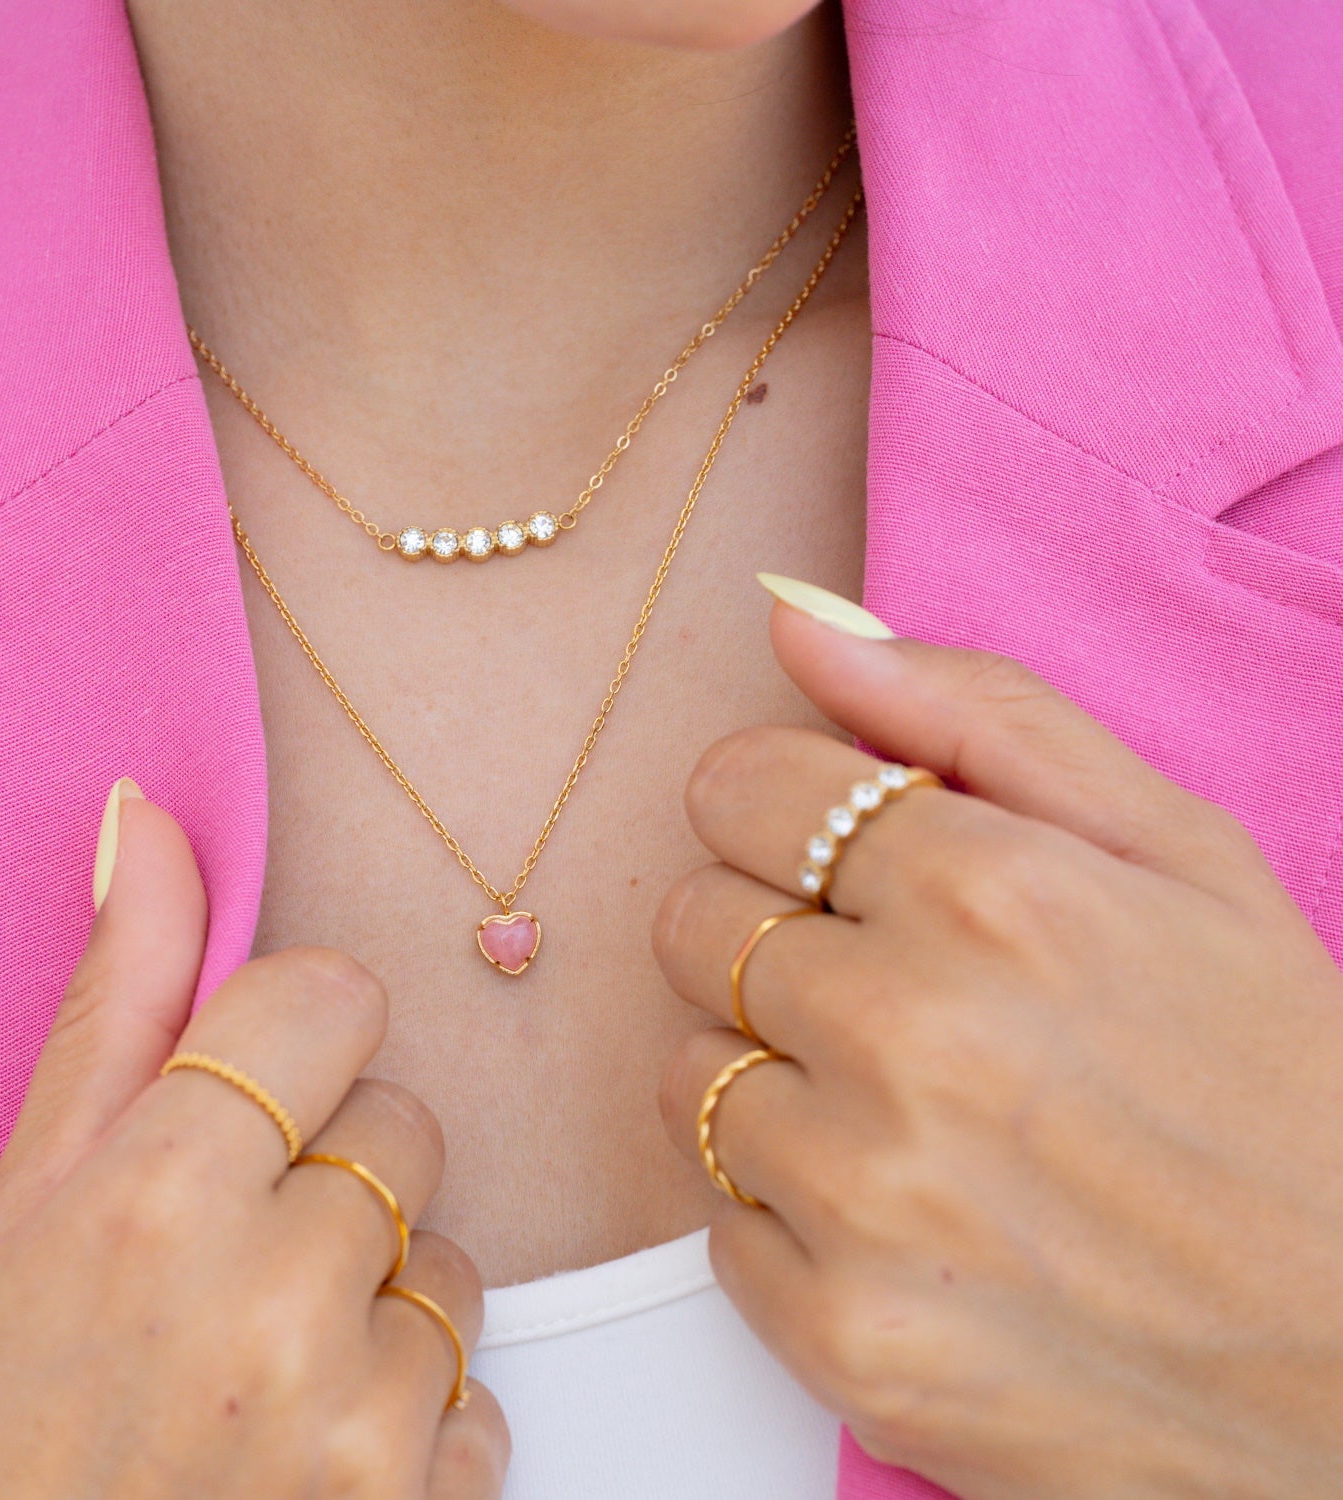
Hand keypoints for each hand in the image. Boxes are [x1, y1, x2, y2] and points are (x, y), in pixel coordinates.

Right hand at [0, 784, 507, 1499]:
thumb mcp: (18, 1210)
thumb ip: (116, 1004)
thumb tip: (147, 818)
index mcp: (155, 1191)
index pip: (335, 998)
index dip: (297, 1043)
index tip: (250, 1103)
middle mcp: (268, 1294)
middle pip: (405, 1127)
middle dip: (333, 1180)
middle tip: (223, 1274)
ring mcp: (351, 1418)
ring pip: (449, 1266)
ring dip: (374, 1311)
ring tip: (252, 1386)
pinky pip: (478, 1402)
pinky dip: (413, 1429)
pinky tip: (299, 1469)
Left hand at [653, 591, 1342, 1499]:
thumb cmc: (1281, 1084)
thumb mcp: (1178, 854)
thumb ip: (977, 713)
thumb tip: (794, 615)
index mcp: (990, 892)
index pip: (734, 787)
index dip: (780, 811)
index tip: (834, 852)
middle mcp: (909, 1038)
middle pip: (691, 924)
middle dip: (777, 939)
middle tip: (897, 991)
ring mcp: (868, 1202)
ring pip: (688, 1075)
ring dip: (778, 1079)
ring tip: (914, 1113)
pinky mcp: (845, 1340)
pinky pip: (716, 1221)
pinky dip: (791, 1212)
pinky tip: (913, 1216)